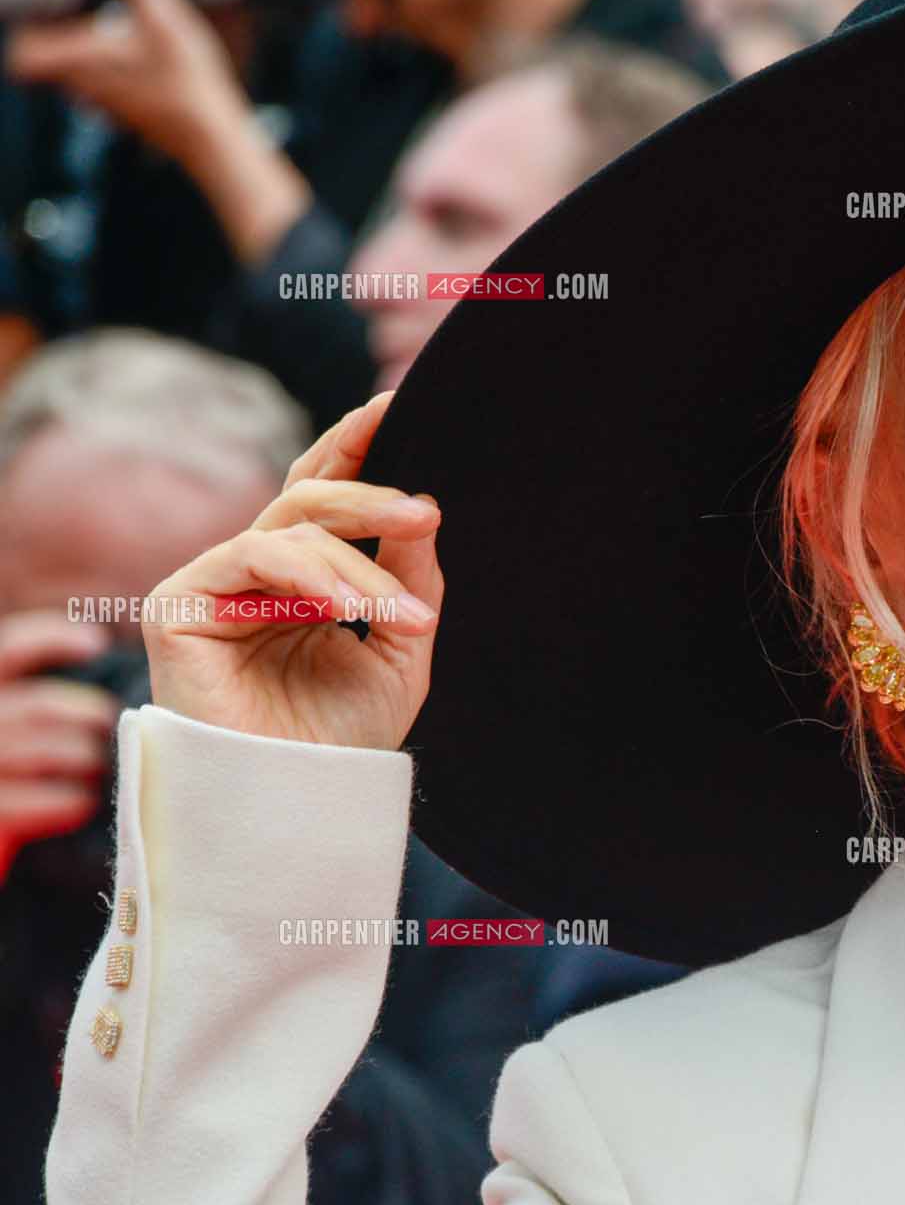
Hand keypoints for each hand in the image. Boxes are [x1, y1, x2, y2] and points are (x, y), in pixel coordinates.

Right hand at [0, 613, 118, 884]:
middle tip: (109, 721)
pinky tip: (83, 801)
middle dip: (88, 713)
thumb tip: (104, 651)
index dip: (51, 640)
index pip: (10, 650)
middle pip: (39, 707)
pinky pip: (40, 801)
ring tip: (97, 761)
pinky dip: (71, 800)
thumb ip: (36, 696)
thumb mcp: (11, 712)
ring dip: (84, 755)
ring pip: (47, 751)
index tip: (96, 642)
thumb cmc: (8, 760)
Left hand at [4, 0, 310, 263]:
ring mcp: (104, 104)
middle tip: (72, 8)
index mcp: (78, 62)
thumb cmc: (186, 82)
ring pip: (72, 75)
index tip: (40, 10)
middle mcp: (82, 86)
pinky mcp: (127, 113)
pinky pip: (101, 87)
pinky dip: (108, 70)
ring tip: (105, 25)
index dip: (25, 31)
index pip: (20, 55)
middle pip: (43, 61)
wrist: (214, 139)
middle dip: (53, 35)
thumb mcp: (165, 19)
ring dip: (81, 52)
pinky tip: (136, 57)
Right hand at [145, 391, 441, 748]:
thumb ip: (410, 576)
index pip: (325, 492)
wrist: (301, 802)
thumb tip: (424, 509)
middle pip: (309, 498)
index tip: (396, 403)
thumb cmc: (344, 735)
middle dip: (372, 496)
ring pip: (292, 533)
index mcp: (304, 575)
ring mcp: (214, 583)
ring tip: (405, 618)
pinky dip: (308, 578)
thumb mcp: (400, 645)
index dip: (355, 445)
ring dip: (357, 569)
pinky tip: (344, 610)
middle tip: (425, 513)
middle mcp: (256, 571)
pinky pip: (250, 558)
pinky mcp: (179, 604)